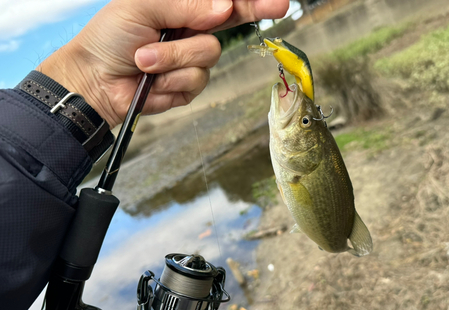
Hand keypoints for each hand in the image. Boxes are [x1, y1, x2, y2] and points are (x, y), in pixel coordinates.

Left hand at [36, 0, 288, 127]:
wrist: (95, 79)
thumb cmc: (111, 37)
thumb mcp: (144, 7)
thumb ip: (186, 6)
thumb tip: (225, 7)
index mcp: (186, 9)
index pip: (228, 4)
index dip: (254, 3)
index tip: (279, 2)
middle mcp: (193, 33)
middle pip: (227, 28)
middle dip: (235, 18)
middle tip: (257, 11)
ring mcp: (192, 62)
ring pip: (207, 57)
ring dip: (172, 59)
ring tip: (143, 60)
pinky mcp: (187, 88)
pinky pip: (193, 83)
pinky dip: (169, 81)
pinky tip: (151, 81)